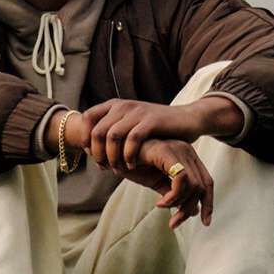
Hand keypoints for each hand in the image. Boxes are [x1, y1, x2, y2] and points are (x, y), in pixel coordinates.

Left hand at [83, 94, 238, 171]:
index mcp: (116, 105)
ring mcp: (138, 112)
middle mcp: (124, 105)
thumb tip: (89, 150)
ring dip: (112, 156)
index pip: (87, 117)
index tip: (91, 154)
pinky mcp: (152, 120)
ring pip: (112, 136)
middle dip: (97, 153)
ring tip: (118, 168)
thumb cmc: (158, 129)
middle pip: (97, 131)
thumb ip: (113, 133)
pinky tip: (133, 165)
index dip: (84, 137)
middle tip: (104, 167)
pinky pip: (132, 139)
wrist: (188, 119)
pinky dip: (129, 155)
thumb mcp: (131, 126)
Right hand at [129, 136, 213, 228]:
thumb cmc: (135, 165)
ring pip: (193, 185)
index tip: (205, 223)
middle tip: (173, 224)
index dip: (208, 204)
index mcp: (188, 157)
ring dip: (179, 204)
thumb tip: (194, 211)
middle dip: (189, 209)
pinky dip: (173, 196)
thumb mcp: (157, 182)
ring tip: (161, 209)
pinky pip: (181, 179)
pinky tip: (159, 203)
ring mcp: (178, 149)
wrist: (113, 153)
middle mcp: (187, 151)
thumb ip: (175, 194)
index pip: (207, 182)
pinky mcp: (167, 152)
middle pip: (202, 187)